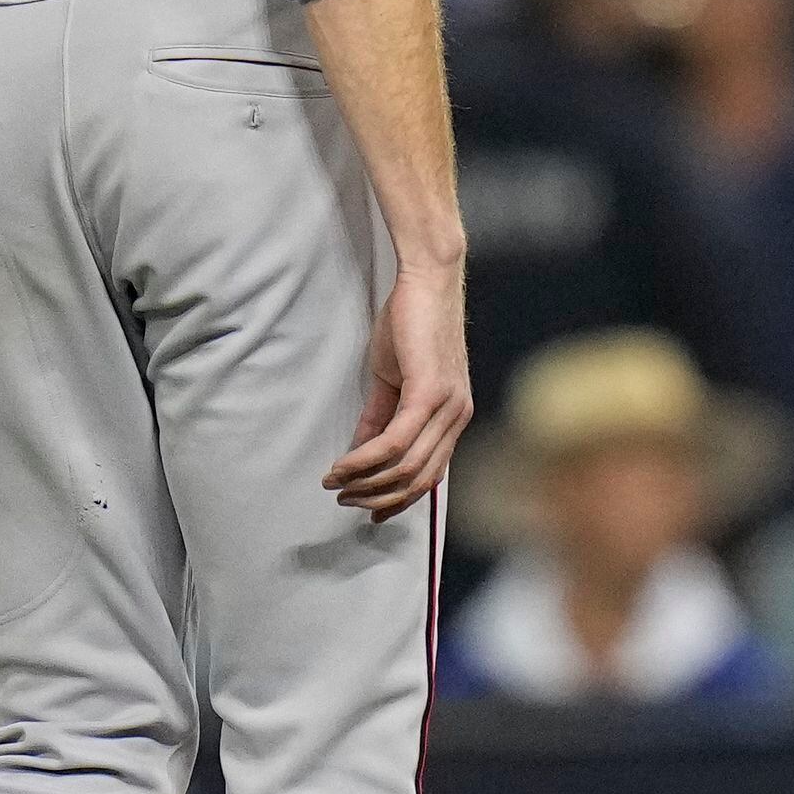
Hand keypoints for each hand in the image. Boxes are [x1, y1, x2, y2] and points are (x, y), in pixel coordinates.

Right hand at [327, 257, 470, 519]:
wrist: (427, 280)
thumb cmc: (412, 322)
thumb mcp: (394, 378)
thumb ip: (381, 416)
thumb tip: (363, 451)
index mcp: (454, 416)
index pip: (431, 475)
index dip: (400, 500)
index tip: (370, 512)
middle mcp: (457, 416)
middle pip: (419, 480)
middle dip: (377, 497)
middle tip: (343, 499)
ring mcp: (447, 407)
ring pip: (406, 467)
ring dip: (366, 482)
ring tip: (335, 484)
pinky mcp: (429, 393)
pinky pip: (394, 442)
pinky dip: (365, 459)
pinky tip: (343, 464)